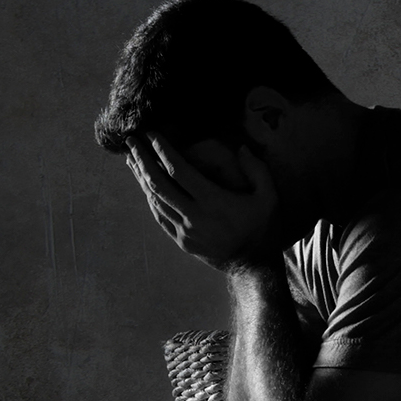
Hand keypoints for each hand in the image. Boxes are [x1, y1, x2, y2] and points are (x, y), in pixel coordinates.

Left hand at [126, 132, 280, 271]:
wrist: (254, 267)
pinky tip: (144, 186)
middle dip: (142, 160)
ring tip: (131, 159)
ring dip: (141, 178)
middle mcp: (195, 216)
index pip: (179, 170)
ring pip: (155, 200)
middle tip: (130, 141)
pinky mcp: (182, 241)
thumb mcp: (270, 198)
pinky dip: (149, 198)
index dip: (163, 150)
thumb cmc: (263, 229)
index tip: (152, 134)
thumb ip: (257, 170)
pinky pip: (160, 216)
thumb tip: (241, 147)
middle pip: (159, 183)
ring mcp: (185, 231)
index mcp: (214, 202)